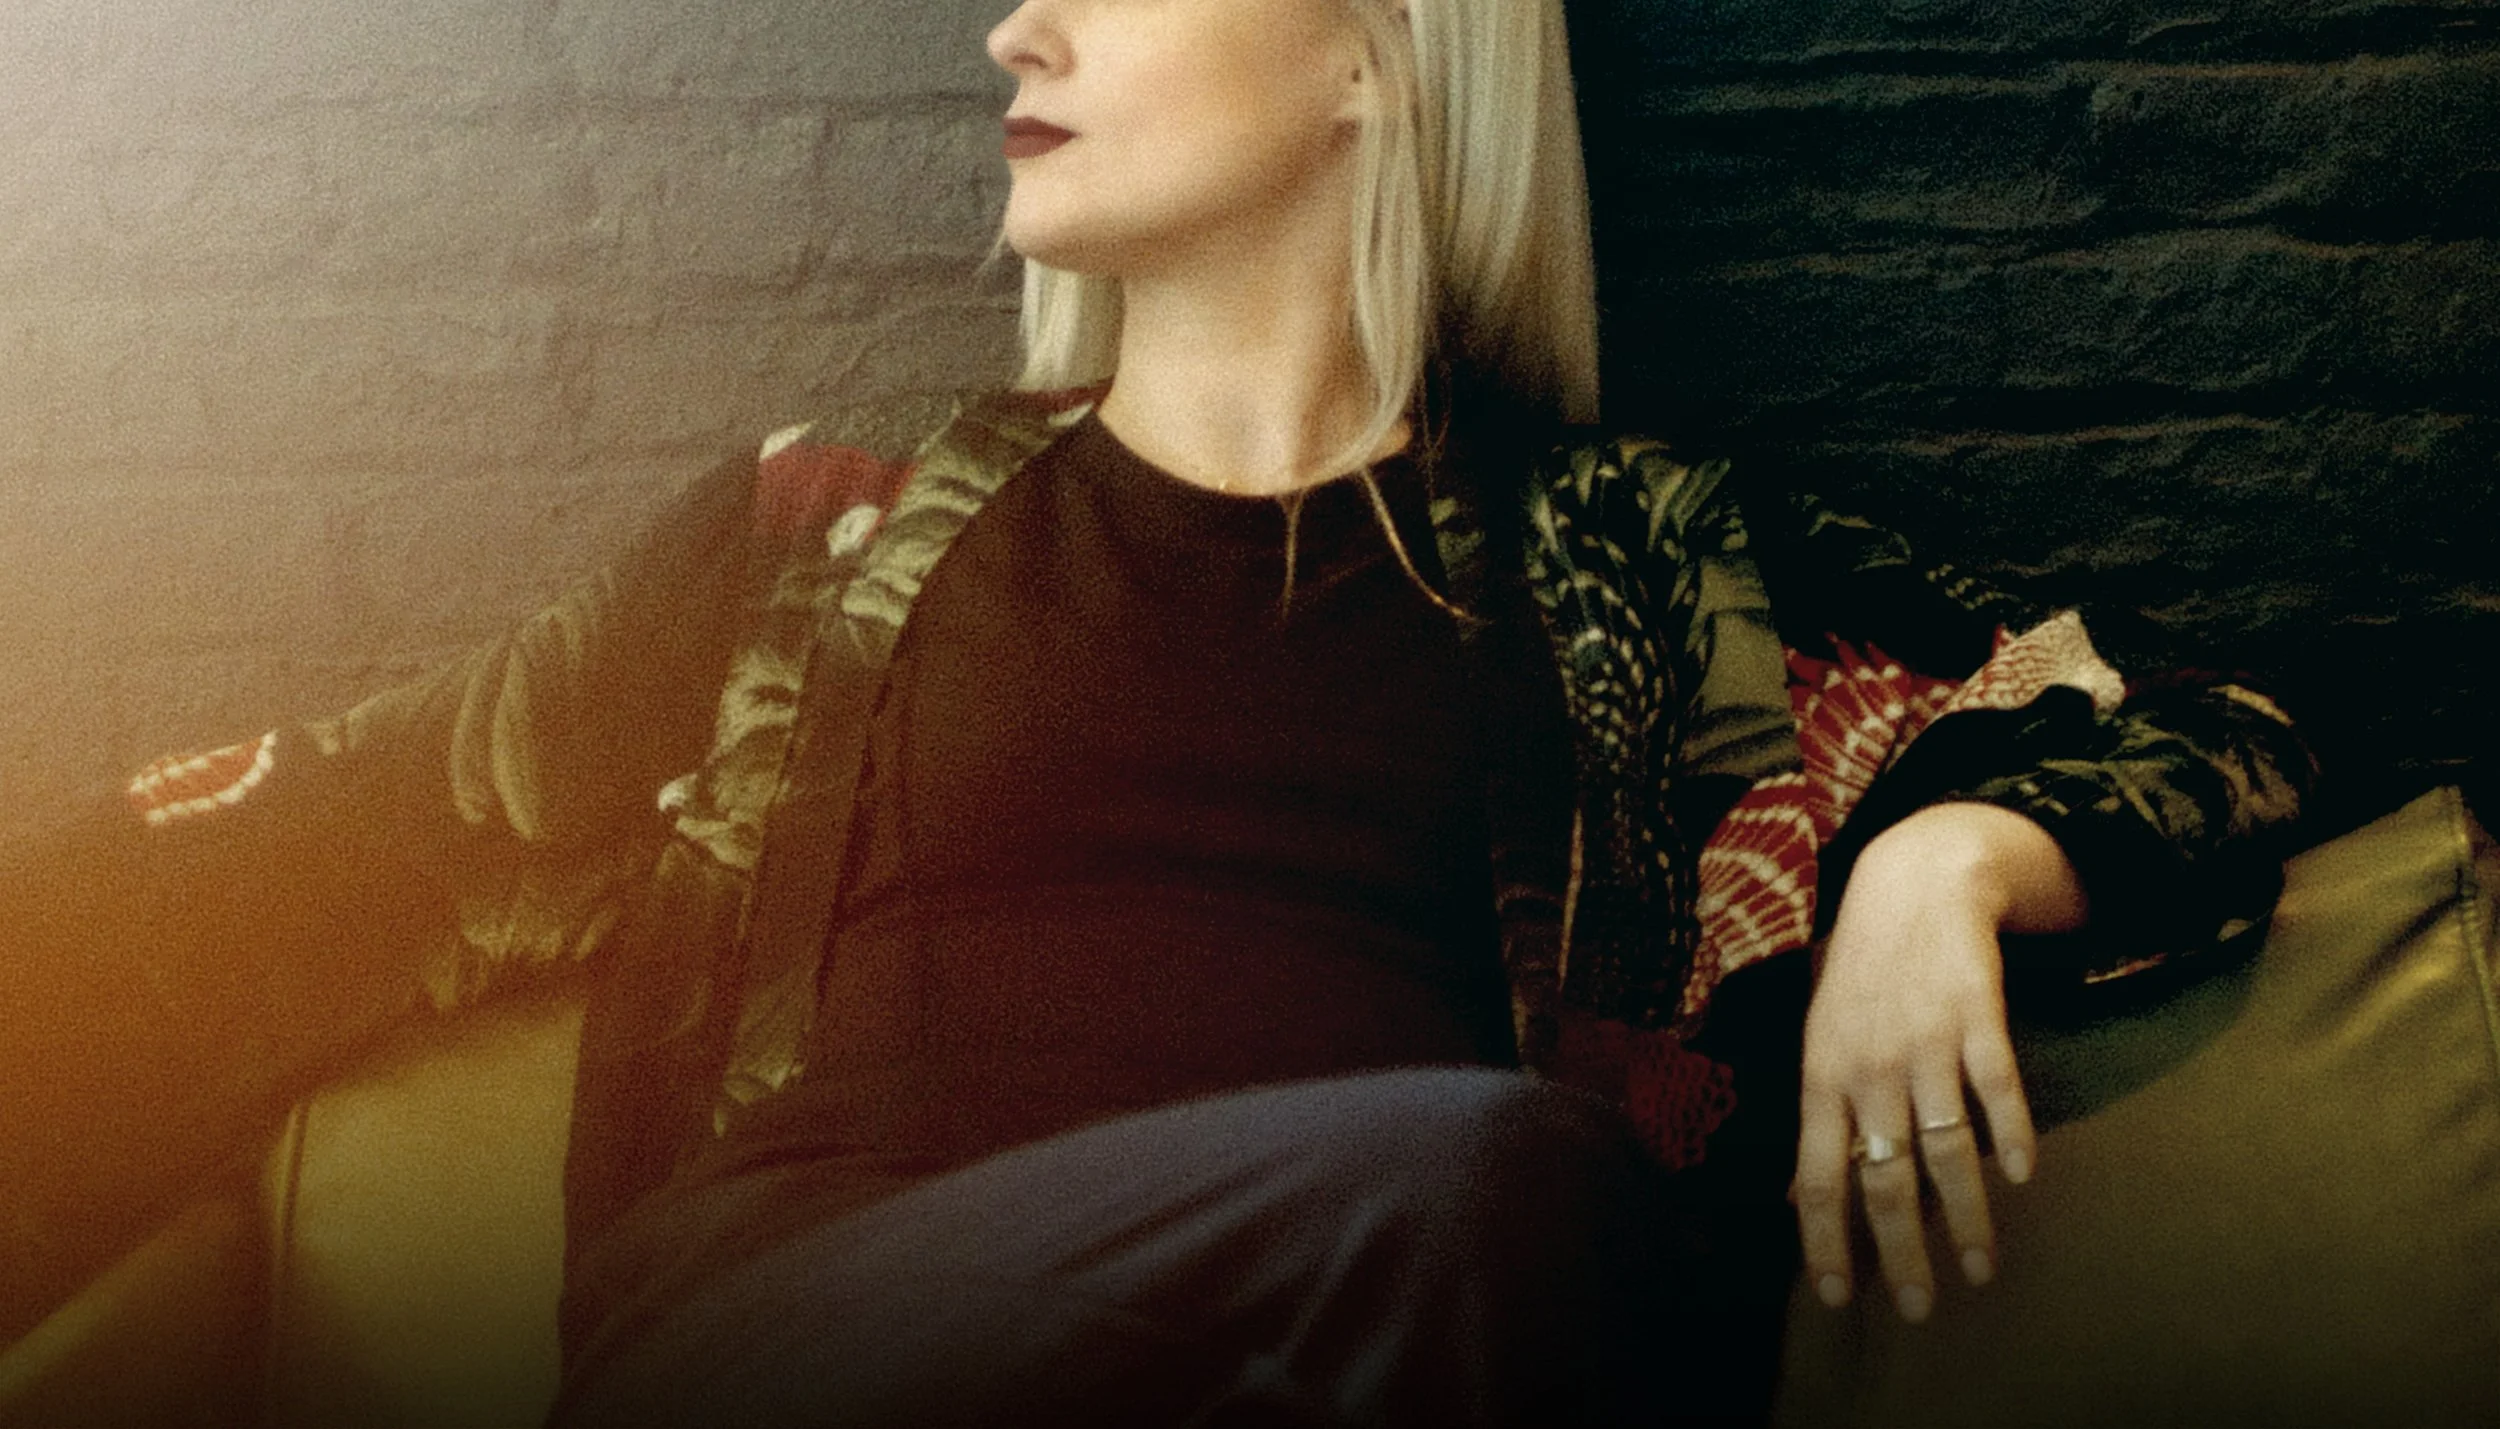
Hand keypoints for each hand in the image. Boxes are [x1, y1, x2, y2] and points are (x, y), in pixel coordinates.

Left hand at [1792, 802, 2085, 1321]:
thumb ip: (1819, 1120)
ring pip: (1946, 1147)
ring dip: (1966, 1214)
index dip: (1825, 1238)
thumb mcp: (1822, 1041)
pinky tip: (2023, 1176)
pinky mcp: (1978, 1013)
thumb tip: (1795, 1201)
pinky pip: (1997, 1084)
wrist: (1912, 882)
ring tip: (1980, 1267)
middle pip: (1884, 1175)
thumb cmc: (1862, 975)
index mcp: (1821, 1076)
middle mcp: (1868, 1065)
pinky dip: (2012, 1132)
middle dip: (1902, 1249)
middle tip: (1921, 1307)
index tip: (1839, 1297)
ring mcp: (1924, 1040)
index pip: (1815, 1173)